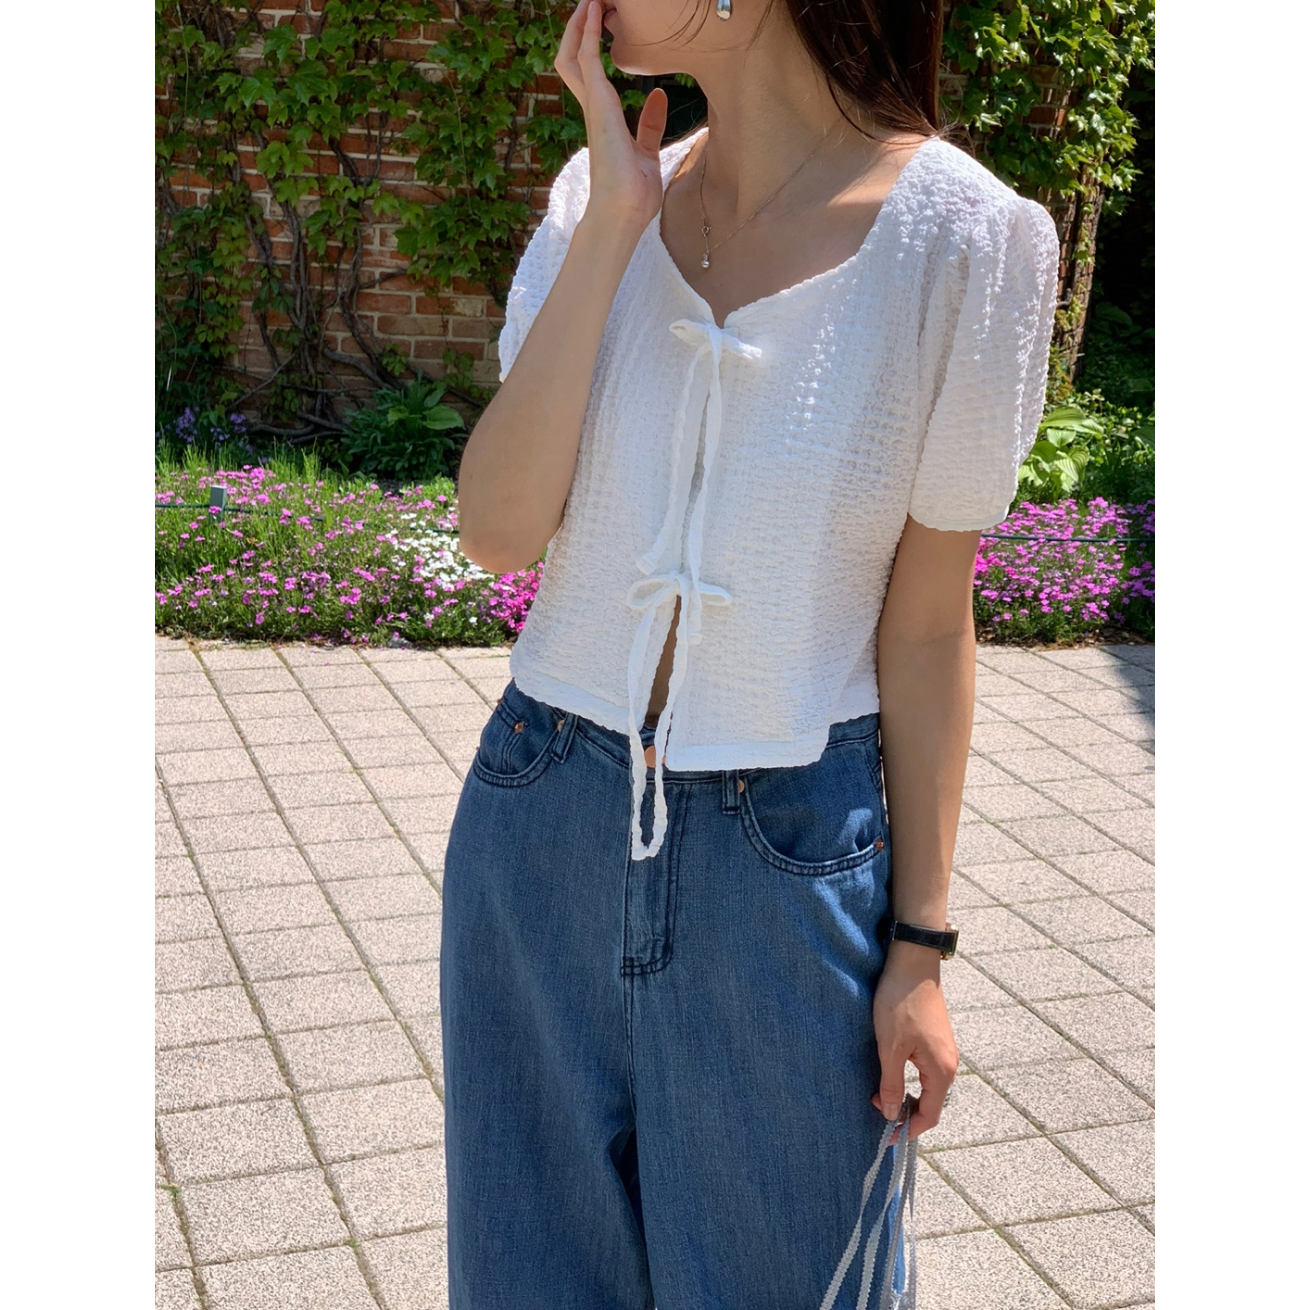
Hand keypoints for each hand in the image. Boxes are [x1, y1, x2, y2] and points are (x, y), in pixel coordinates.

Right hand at [555, 0, 669, 229]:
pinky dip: (588, 32)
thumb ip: (650, 123)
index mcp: (602, 118)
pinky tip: (594, 10)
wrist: (624, 212)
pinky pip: (586, 58)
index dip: (589, 46)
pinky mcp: (597, 104)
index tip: (599, 21)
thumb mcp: (647, 150)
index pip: (588, 74)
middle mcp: (592, 109)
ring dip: (579, 25)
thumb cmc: (633, 193)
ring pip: (571, 54)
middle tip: (589, 3)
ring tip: (589, 1)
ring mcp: (592, 106)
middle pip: (571, 59)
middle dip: (578, 30)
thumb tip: (660, 97)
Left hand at [871, 942, 959, 1139]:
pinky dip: (907, 1079)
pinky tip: (888, 1073)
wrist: (912, 962)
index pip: (930, 1115)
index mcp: (941, 1071)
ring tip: (878, 1094)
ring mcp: (943, 1050)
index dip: (908, 1130)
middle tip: (875, 1111)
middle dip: (904, 1113)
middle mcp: (948, 1064)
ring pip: (926, 1085)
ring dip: (904, 1095)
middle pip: (930, 1103)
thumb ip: (891, 1083)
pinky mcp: (935, 1038)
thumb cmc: (900, 1003)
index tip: (885, 1137)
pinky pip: (924, 1070)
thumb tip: (890, 1114)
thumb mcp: (890, 1047)